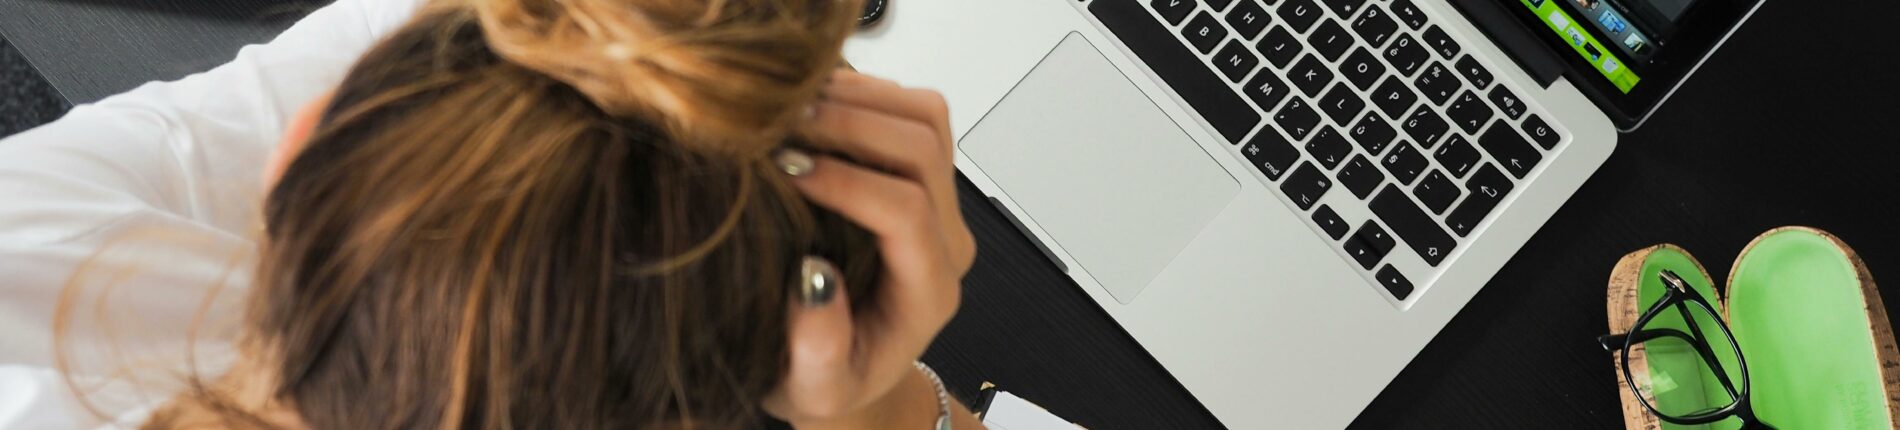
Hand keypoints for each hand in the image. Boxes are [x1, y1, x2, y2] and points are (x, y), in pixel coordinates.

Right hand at [762, 70, 975, 428]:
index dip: (847, 182)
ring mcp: (939, 201)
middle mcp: (945, 240)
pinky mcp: (921, 175)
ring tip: (792, 107)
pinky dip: (863, 93)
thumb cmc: (829, 377)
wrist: (848, 365)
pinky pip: (911, 112)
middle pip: (924, 150)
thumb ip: (818, 349)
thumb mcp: (813, 388)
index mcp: (927, 291)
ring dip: (859, 99)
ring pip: (926, 118)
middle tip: (781, 124)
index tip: (787, 170)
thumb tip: (814, 280)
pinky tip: (810, 105)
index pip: (907, 213)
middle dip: (851, 125)